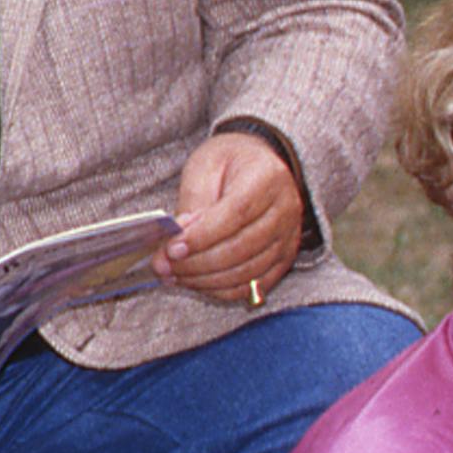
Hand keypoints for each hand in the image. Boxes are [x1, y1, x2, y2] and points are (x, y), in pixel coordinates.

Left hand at [156, 130, 302, 304]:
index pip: (236, 213)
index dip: (203, 236)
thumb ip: (194, 203)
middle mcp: (286, 209)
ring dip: (206, 280)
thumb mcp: (204, 167)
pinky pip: (254, 286)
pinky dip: (223, 290)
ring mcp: (288, 238)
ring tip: (175, 276)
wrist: (258, 165)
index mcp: (267, 177)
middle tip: (164, 267)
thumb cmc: (229, 163)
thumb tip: (179, 240)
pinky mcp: (284, 259)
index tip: (172, 249)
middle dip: (197, 263)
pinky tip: (197, 283)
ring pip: (247, 272)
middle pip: (242, 248)